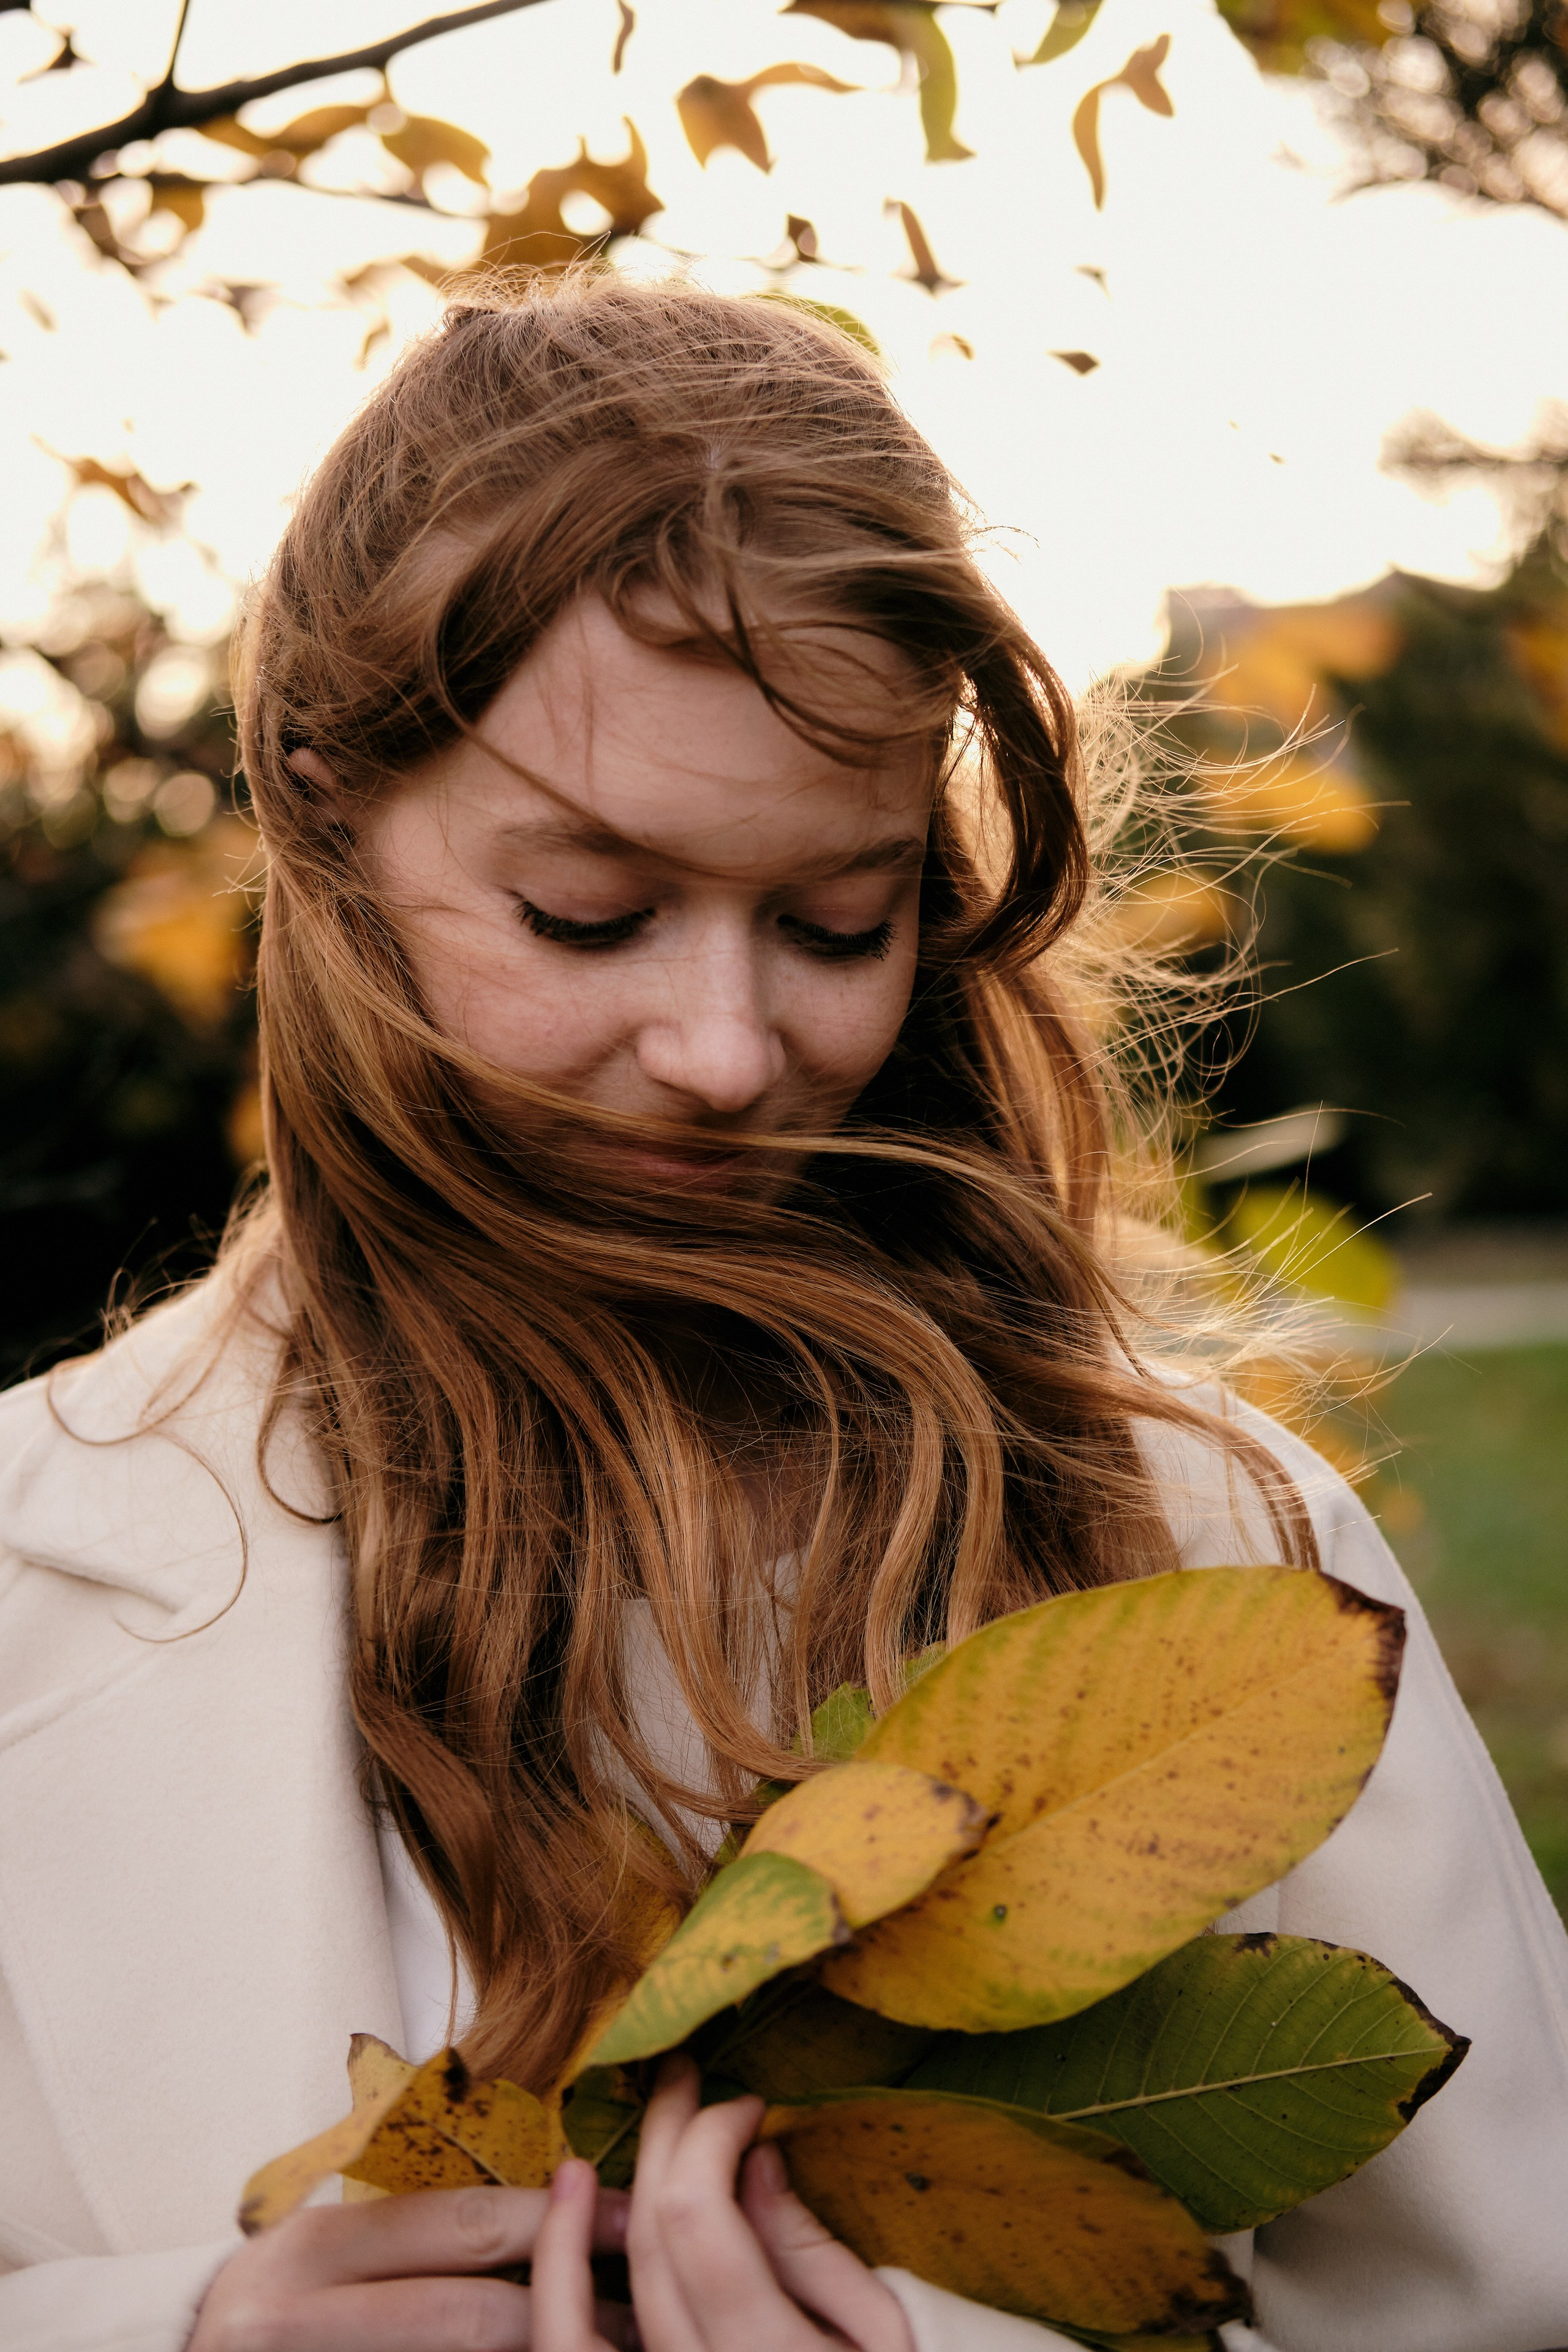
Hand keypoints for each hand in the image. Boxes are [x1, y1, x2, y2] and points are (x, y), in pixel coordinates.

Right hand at [187, 2178, 633, 2350]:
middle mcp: (296, 2314)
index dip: (559, 2221)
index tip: (629, 2214)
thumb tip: (557, 2195)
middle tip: (640, 2307)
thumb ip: (417, 2224)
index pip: (462, 2226)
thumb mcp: (331, 2245)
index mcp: (315, 2244)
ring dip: (542, 2350)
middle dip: (568, 2307)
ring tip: (613, 2346)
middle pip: (469, 2315)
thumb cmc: (280, 2300)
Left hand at [527, 2054, 914, 2350]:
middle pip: (651, 2241)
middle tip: (683, 2079)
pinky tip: (569, 2199)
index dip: (711, 2137)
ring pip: (603, 2289)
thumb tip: (755, 2157)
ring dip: (601, 2196)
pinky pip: (569, 2346)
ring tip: (623, 2127)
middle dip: (665, 2140)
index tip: (747, 2104)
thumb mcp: (886, 2332)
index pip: (698, 2219)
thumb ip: (814, 2253)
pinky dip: (560, 2270)